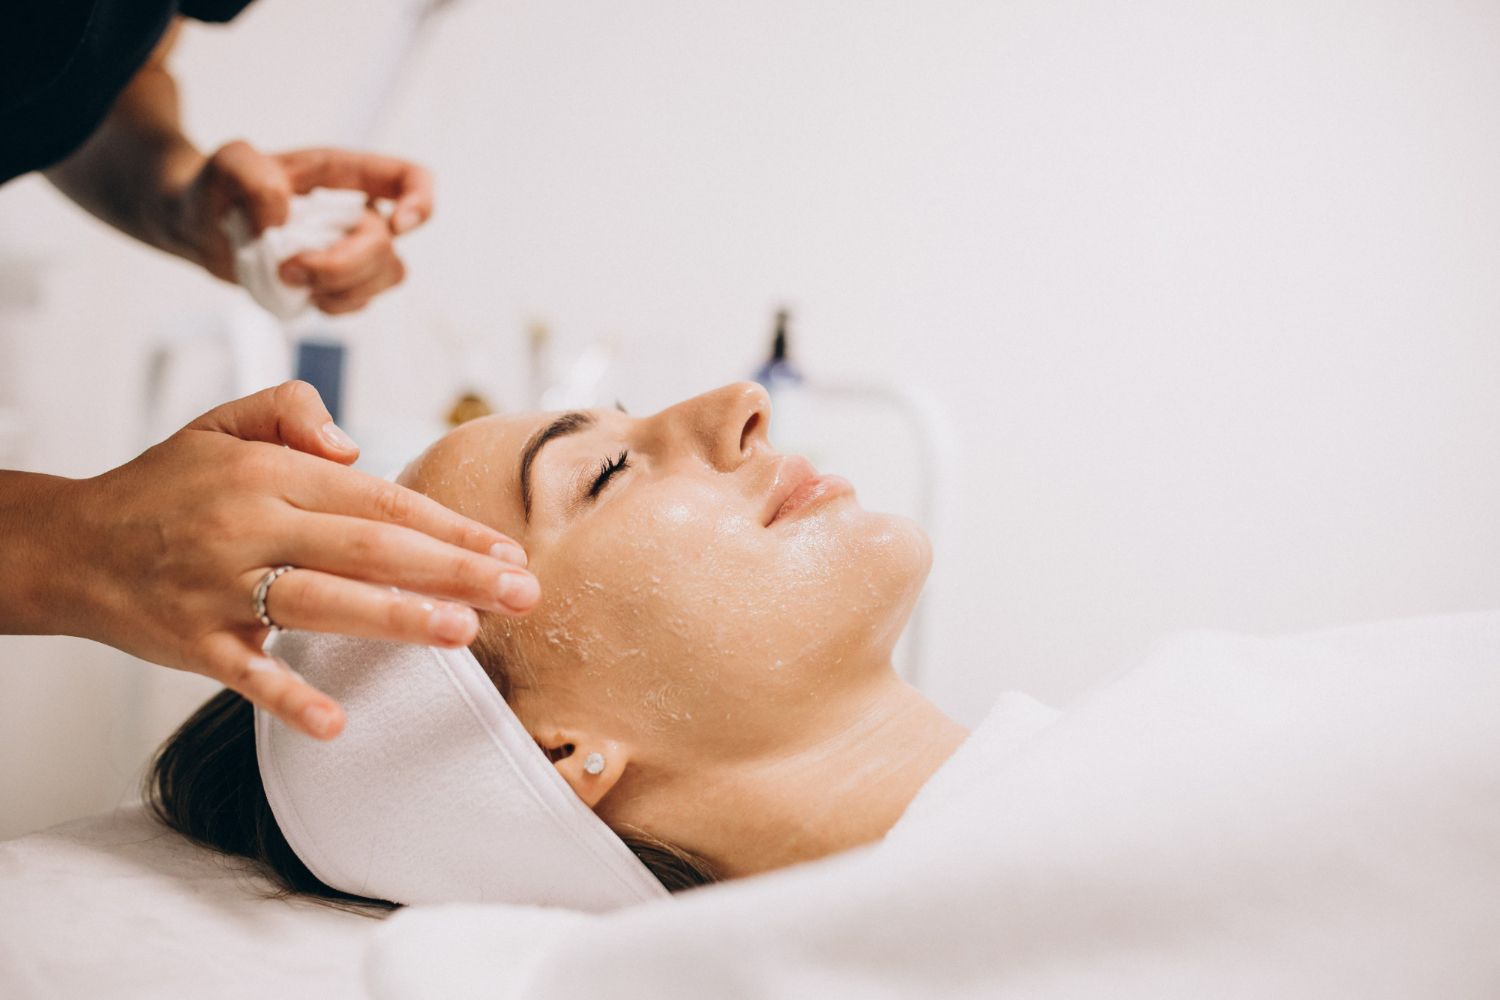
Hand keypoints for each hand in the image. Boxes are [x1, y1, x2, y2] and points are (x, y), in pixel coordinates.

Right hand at [52, 381, 531, 739]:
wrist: (68, 543)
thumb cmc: (163, 486)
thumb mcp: (222, 423)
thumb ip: (292, 410)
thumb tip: (355, 445)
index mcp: (270, 474)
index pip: (379, 499)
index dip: (448, 526)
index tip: (505, 552)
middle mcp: (251, 525)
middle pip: (370, 547)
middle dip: (454, 571)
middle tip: (520, 595)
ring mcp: (221, 586)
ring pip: (322, 600)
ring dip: (397, 617)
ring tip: (464, 632)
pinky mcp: (192, 641)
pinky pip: (246, 672)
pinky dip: (288, 697)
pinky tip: (337, 721)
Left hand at [166, 140, 433, 313]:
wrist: (200, 227)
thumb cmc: (220, 186)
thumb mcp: (226, 163)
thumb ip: (253, 178)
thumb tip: (284, 220)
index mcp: (344, 174)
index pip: (408, 179)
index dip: (419, 202)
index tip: (396, 226)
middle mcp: (357, 212)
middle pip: (387, 246)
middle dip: (342, 266)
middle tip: (289, 268)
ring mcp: (353, 250)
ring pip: (385, 277)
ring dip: (339, 289)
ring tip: (290, 280)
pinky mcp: (341, 283)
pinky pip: (360, 302)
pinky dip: (333, 305)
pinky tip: (301, 295)